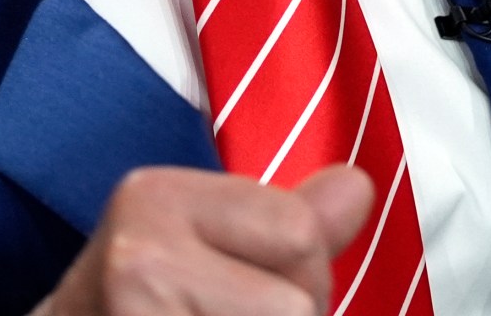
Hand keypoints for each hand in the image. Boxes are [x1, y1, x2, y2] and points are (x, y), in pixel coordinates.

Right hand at [31, 164, 374, 314]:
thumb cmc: (134, 308)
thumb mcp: (196, 246)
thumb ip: (282, 220)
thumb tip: (356, 187)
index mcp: (154, 198)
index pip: (298, 235)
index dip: (296, 278)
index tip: (238, 295)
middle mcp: (139, 260)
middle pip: (296, 305)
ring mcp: (140, 315)